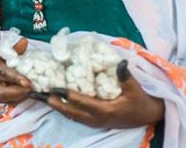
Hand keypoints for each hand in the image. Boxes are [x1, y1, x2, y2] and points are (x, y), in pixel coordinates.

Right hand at [0, 39, 30, 112]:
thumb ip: (13, 50)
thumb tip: (25, 42)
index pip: (4, 73)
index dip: (17, 79)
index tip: (29, 82)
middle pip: (2, 92)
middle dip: (19, 93)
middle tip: (31, 89)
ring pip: (3, 101)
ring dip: (18, 98)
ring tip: (28, 91)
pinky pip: (1, 104)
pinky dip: (13, 101)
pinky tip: (19, 95)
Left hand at [46, 60, 164, 127]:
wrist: (147, 116)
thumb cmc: (140, 101)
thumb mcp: (135, 89)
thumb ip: (126, 77)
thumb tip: (121, 63)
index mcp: (104, 110)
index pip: (81, 102)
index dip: (66, 95)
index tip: (52, 88)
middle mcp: (96, 118)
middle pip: (70, 111)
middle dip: (53, 103)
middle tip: (37, 94)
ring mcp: (94, 122)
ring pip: (70, 115)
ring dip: (56, 107)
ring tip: (40, 98)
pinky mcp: (94, 122)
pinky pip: (75, 116)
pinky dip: (64, 109)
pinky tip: (55, 102)